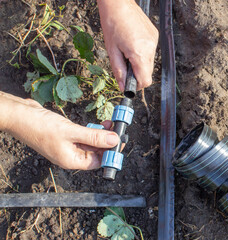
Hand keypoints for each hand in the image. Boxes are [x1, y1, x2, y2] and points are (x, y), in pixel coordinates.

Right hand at [0, 92, 118, 169]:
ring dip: (101, 135)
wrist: (19, 115)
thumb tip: (114, 140)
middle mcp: (70, 155)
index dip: (110, 153)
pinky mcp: (65, 135)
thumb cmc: (39, 126)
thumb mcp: (71, 132)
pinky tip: (100, 124)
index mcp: (71, 160)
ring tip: (111, 124)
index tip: (121, 142)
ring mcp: (67, 145)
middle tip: (119, 130)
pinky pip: (83, 135)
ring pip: (90, 143)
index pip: (97, 162)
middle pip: (95, 152)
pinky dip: (92, 130)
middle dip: (108, 142)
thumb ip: (94, 136)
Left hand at [98, 0, 158, 90]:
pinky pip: (151, 51)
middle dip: (137, 73)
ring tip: (128, 50)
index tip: (129, 83)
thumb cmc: (112, 24)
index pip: (145, 80)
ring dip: (140, 62)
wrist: (119, 3)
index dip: (137, 85)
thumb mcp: (112, 51)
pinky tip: (133, 42)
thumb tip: (123, 87)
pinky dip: (143, 52)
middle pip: (148, 72)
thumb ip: (119, 71)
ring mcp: (154, 41)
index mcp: (139, 53)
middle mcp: (150, 48)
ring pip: (149, 62)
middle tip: (125, 64)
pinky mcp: (155, 35)